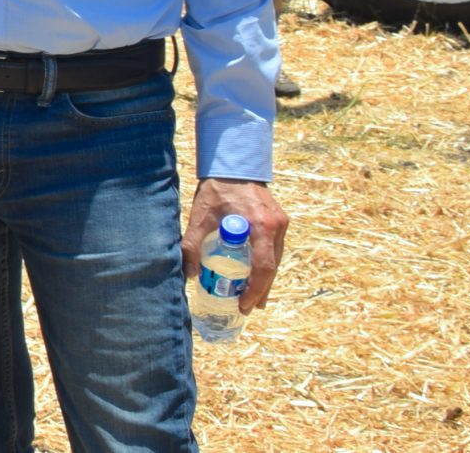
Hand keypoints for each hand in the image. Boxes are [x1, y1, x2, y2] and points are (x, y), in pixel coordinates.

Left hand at [186, 177, 288, 310]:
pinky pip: (275, 248)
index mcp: (261, 227)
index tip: (245, 304)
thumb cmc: (217, 189)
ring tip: (253, 297)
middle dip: (261, 290)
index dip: (256, 290)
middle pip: (273, 267)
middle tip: (248, 307)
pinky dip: (267, 262)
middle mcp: (277, 226)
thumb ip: (192, 244)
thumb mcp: (201, 217)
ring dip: (265, 279)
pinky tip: (257, 273)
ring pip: (276, 258)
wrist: (233, 163)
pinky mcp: (279, 219)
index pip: (264, 267)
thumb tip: (189, 274)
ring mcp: (281, 222)